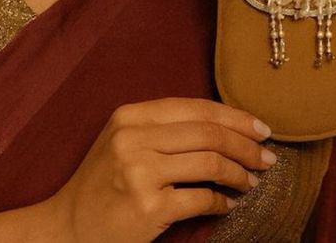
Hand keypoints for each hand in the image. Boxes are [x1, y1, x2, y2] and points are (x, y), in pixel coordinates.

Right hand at [48, 97, 274, 242]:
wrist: (67, 228)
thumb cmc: (103, 183)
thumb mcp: (124, 140)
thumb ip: (163, 127)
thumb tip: (225, 125)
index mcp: (130, 116)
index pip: (195, 107)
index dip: (234, 116)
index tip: (260, 128)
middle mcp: (134, 139)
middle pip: (208, 132)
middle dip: (246, 144)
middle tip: (267, 158)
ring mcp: (140, 173)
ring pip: (210, 162)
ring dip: (240, 174)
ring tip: (252, 182)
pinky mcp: (148, 208)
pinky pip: (201, 199)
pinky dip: (222, 202)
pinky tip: (229, 205)